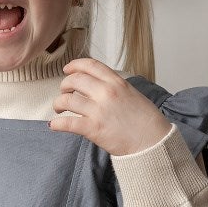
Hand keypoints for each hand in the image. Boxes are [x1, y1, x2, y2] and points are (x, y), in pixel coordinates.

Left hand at [50, 58, 170, 158]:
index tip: (68, 69)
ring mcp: (99, 111)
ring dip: (59, 103)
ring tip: (59, 108)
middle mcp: (106, 93)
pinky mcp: (93, 129)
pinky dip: (57, 123)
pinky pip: (67, 122)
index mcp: (117, 83)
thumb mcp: (133, 94)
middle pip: (75, 80)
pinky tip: (54, 125)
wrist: (152, 142)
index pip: (90, 65)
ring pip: (67, 99)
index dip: (75, 65)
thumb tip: (99, 86)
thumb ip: (115, 88)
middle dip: (65, 85)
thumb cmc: (146, 121)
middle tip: (64, 92)